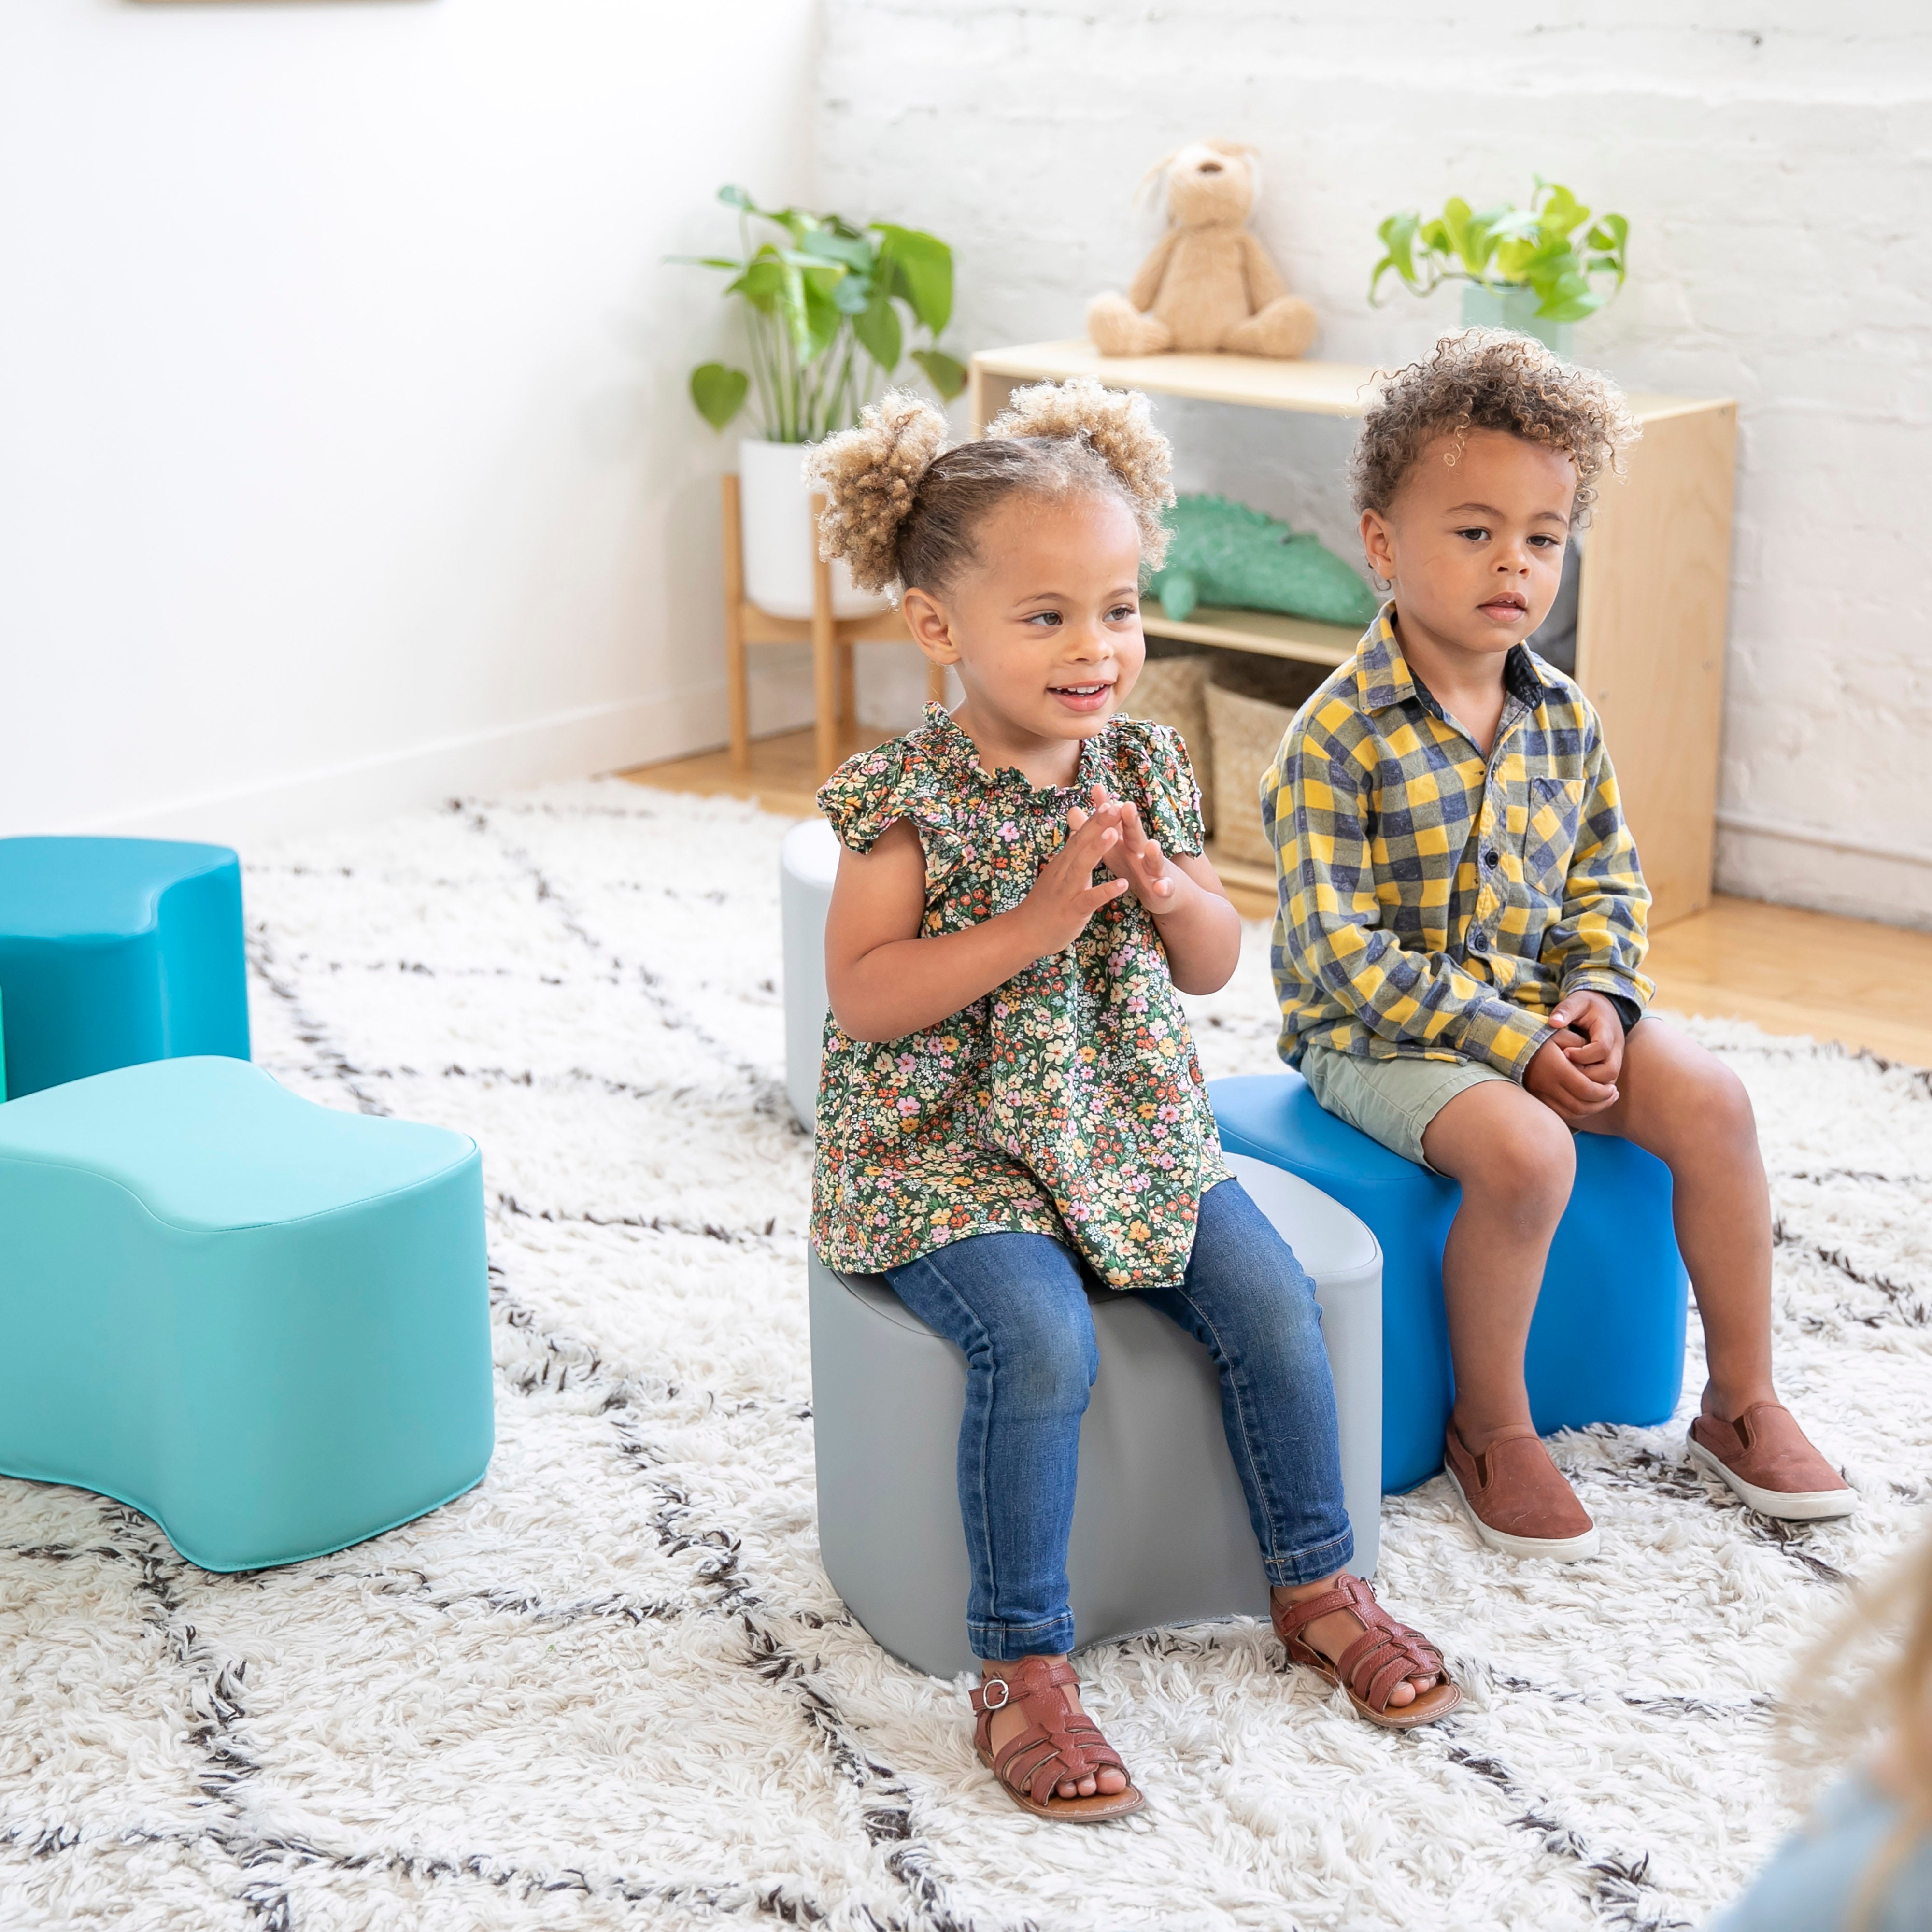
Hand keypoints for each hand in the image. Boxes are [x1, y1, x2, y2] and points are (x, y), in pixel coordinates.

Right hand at [1015, 803, 1130, 954]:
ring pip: (1082, 867)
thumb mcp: (1058, 873)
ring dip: (1098, 850)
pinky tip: (1123, 884)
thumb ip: (1070, 852)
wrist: (1025, 932)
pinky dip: (1106, 891)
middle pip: (1081, 845)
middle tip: (1114, 806)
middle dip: (1098, 825)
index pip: (1079, 836)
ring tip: (1114, 834)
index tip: (1110, 801)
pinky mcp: (1073, 911)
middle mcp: (1063, 872)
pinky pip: (1091, 899)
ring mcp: (1067, 891)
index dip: (1094, 819)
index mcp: (1063, 862)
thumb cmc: (1045, 903)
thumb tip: (1077, 829)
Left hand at [1070, 787, 1192, 917]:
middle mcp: (1141, 851)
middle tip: (1127, 806)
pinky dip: (1163, 886)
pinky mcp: (1163, 888)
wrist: (1162, 888)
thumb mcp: (1112, 846)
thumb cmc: (1131, 863)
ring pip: (1154, 860)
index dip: (1106, 807)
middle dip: (1132, 821)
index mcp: (1126, 840)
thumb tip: (1071, 809)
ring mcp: (1154, 869)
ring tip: (1152, 845)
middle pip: (1136, 834)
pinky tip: (1160, 887)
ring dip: (1154, 853)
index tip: (1097, 789)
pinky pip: (1164, 887)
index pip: (1116, 821)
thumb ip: (1096, 828)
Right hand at [1524, 1029, 1619, 1121]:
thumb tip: (1597, 1063)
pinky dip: (1577, 1112)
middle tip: (1612, 1094)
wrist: (1511, 1045)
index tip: (1613, 1088)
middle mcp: (1548, 1086)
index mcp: (1556, 1069)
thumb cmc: (1539, 1037)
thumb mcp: (1561, 1035)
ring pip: (1572, 1113)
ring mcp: (1541, 1095)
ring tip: (1603, 1100)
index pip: (1586, 1089)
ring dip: (1592, 1109)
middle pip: (1581, 1106)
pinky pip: (1562, 1114)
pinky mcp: (1539, 1099)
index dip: (1604, 1093)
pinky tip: (1586, 1103)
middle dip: (1602, 1103)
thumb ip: (1581, 1047)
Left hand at [1549, 990, 1624, 1088]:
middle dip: (1586, 1074)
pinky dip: (1591, 1086)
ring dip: (1589, 1083)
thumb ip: (1566, 1009)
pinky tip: (1573, 1080)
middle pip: (1610, 1071)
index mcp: (1608, 1030)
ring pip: (1609, 1081)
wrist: (1604, 1008)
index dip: (1582, 1054)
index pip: (1602, 1049)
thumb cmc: (1588, 1005)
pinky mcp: (1610, 1066)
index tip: (1564, 1052)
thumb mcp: (1577, 1000)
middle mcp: (1616, 1048)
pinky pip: (1605, 1083)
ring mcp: (1616, 1059)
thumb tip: (1553, 1022)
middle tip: (1566, 1069)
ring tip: (1568, 1074)